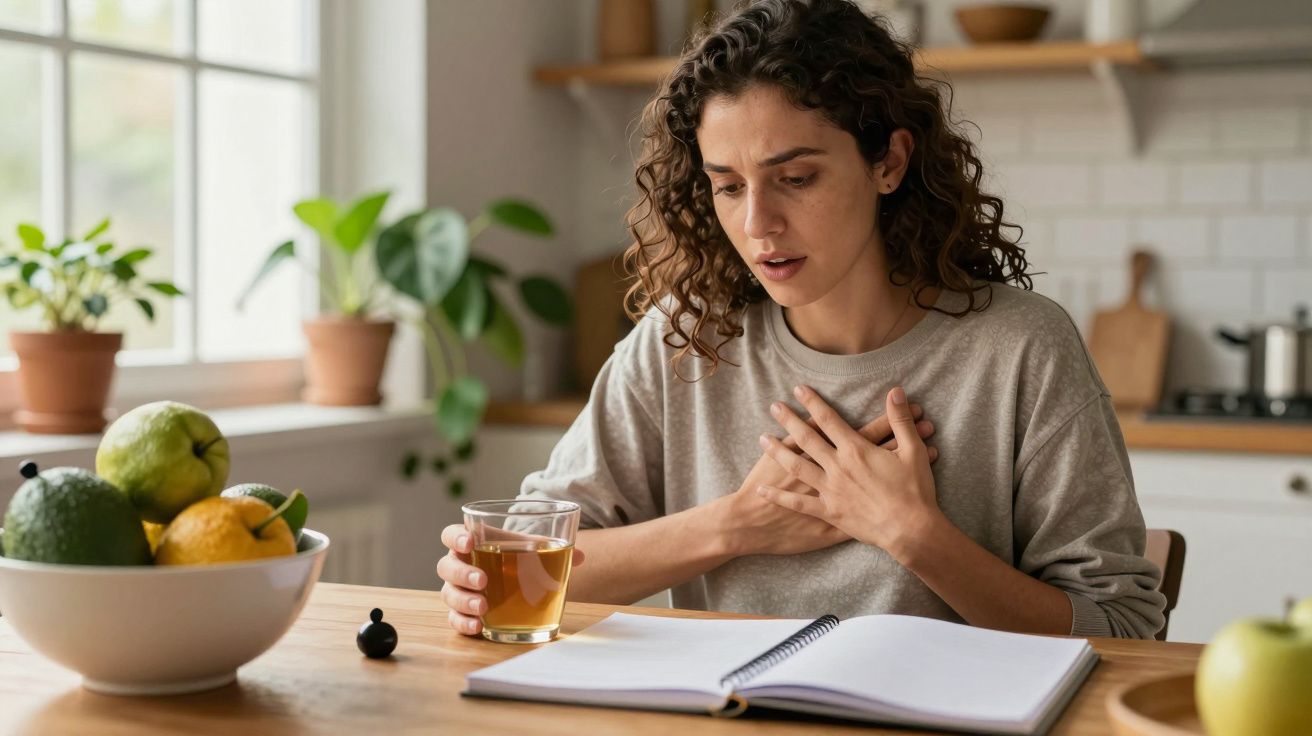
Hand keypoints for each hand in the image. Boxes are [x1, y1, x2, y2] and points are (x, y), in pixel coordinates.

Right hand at [436, 523, 586, 635]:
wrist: (518, 582)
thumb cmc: (519, 560)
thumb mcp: (533, 551)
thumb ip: (552, 549)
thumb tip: (581, 557)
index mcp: (472, 542)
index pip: (451, 534)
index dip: (456, 537)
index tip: (470, 542)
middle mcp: (459, 565)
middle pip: (446, 566)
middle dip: (462, 573)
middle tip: (483, 580)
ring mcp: (458, 590)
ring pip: (448, 594)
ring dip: (464, 600)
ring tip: (483, 606)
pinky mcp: (462, 613)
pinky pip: (454, 619)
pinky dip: (464, 623)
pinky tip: (478, 626)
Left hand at [756, 386, 942, 560]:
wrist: (910, 530)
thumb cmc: (915, 491)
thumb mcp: (913, 451)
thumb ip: (901, 420)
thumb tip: (896, 392)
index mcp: (856, 450)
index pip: (829, 419)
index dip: (812, 402)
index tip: (798, 389)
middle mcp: (838, 467)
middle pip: (807, 438)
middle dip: (789, 420)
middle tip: (774, 406)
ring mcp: (830, 490)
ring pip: (796, 466)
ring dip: (778, 451)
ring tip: (762, 438)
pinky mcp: (828, 512)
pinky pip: (797, 504)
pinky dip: (778, 497)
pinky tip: (762, 489)